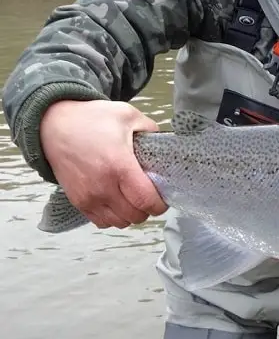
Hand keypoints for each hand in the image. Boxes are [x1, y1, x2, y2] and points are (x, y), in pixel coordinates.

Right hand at [41, 100, 167, 228]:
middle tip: (149, 194)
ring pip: (120, 222)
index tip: (163, 195)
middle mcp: (102, 186)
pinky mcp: (78, 202)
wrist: (52, 125)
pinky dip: (114, 216)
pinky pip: (102, 222)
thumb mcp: (128, 115)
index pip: (146, 201)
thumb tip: (166, 143)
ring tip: (133, 198)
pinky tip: (117, 201)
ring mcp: (88, 197)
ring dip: (131, 214)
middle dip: (148, 208)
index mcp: (119, 166)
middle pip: (136, 215)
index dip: (160, 203)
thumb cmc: (91, 120)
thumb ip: (152, 130)